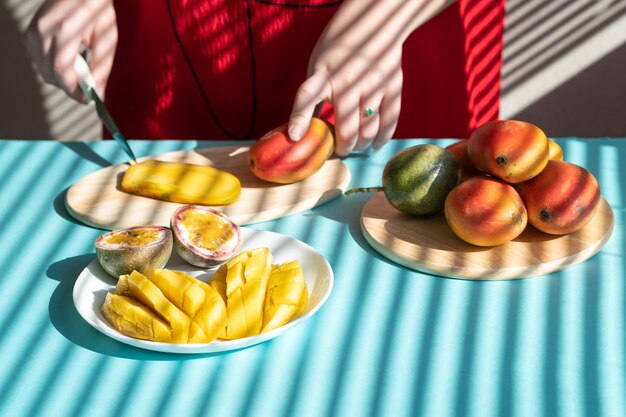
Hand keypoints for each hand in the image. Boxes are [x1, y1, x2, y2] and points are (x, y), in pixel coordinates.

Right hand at [24, 0, 117, 100]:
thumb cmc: (98, 9)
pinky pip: (39, 61)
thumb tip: (98, 93)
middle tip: (88, 87)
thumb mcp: (107, 39)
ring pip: (43, 70)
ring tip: (81, 67)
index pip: (61, 72)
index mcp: (64, 31)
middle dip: (70, 87)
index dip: (75, 91)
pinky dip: (53, 66)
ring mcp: (33, 31)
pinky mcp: (30, 32)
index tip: (88, 99)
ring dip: (62, 77)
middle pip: (50, 75)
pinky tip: (69, 58)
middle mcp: (43, 31)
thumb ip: (101, 68)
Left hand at [289, 42, 402, 156]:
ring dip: (360, 145)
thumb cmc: (339, 50)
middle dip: (342, 148)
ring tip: (355, 146)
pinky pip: (389, 121)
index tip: (295, 137)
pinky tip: (374, 145)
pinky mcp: (392, 87)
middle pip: (347, 129)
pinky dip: (382, 138)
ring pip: (368, 130)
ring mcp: (373, 85)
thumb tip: (302, 131)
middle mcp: (348, 81)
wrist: (376, 23)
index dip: (300, 119)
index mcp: (323, 73)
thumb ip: (314, 95)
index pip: (307, 97)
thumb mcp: (318, 66)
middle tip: (339, 150)